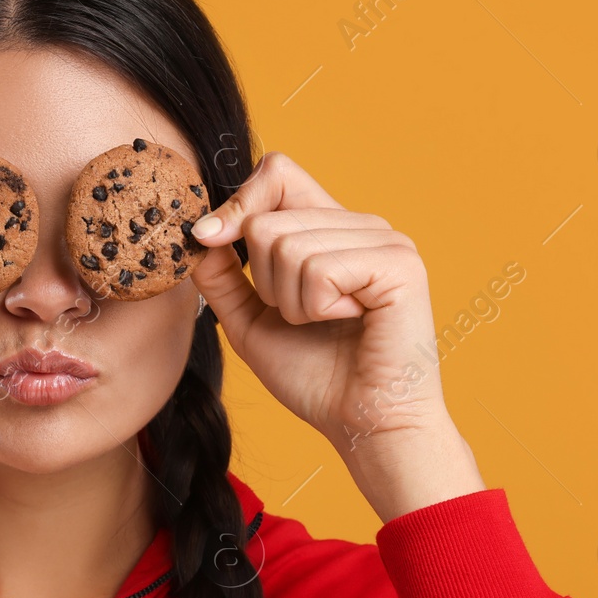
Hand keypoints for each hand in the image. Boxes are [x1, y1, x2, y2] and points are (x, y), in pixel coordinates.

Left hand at [188, 152, 453, 454]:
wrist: (362, 425)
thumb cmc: (316, 377)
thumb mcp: (249, 320)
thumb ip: (222, 275)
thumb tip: (198, 232)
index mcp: (331, 229)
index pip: (276, 172)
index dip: (237, 203)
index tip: (209, 239)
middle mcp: (361, 224)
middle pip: (267, 218)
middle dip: (264, 281)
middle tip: (305, 316)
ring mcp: (385, 239)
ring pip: (287, 243)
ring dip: (291, 301)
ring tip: (328, 322)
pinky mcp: (399, 263)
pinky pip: (319, 268)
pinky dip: (317, 307)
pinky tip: (350, 322)